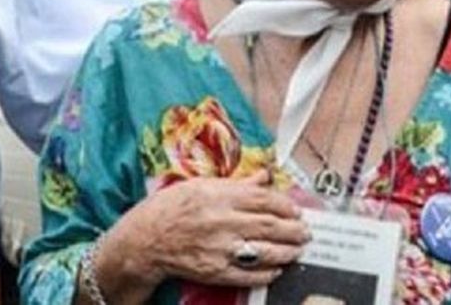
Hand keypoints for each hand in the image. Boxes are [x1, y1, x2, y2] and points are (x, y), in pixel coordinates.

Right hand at [98, 170, 309, 293]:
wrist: (145, 240)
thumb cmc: (170, 209)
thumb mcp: (201, 186)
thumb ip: (236, 184)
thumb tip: (264, 177)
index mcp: (218, 196)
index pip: (264, 199)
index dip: (286, 205)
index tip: (296, 210)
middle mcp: (222, 221)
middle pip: (270, 225)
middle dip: (293, 229)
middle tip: (305, 231)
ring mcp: (220, 248)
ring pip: (265, 251)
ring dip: (287, 251)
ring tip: (297, 249)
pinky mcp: (216, 271)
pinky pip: (250, 274)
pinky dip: (267, 272)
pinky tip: (276, 268)